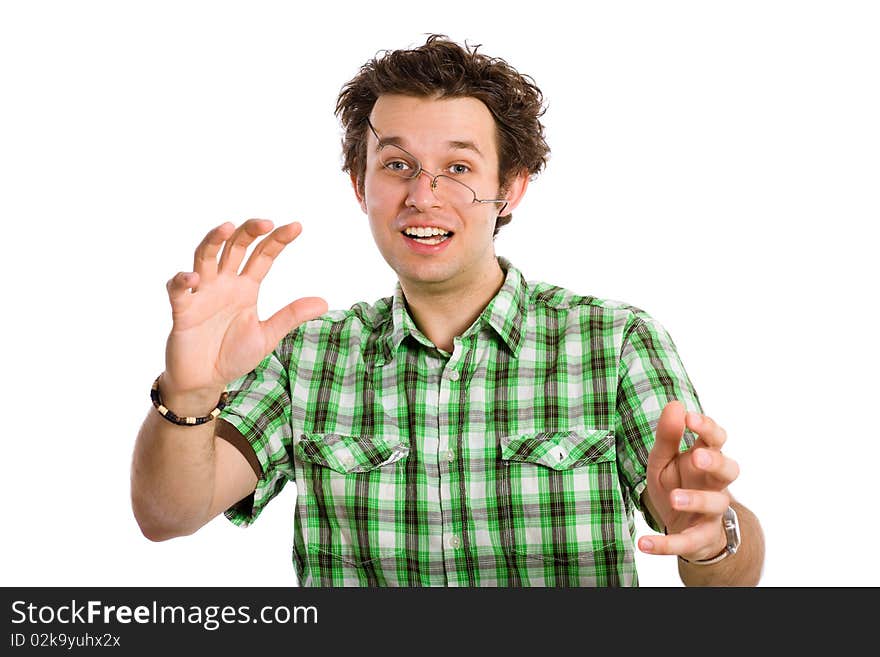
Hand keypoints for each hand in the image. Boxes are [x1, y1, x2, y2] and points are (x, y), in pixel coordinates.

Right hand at [162, 219, 327, 403]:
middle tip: (266, 222)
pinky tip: (194, 278)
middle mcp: (224, 284)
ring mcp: (201, 294)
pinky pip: (177, 290)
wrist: (205, 380)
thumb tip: (325, 302)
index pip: (263, 256)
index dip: (277, 240)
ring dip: (214, 240)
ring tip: (227, 227)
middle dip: (249, 231)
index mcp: (246, 288)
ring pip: (204, 256)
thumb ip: (290, 316)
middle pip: (235, 247)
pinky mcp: (182, 310)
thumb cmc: (233, 355)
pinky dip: (182, 280)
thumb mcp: (267, 336)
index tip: (297, 226)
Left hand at [639, 400, 739, 561]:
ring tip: (674, 498)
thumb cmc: (676, 483)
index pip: (716, 439)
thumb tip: (675, 404)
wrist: (682, 526)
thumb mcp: (663, 460)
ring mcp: (710, 511)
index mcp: (704, 459)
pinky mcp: (700, 537)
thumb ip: (668, 436)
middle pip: (728, 469)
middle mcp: (714, 484)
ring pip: (715, 504)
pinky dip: (665, 545)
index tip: (690, 417)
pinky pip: (686, 542)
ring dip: (696, 500)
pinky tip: (643, 544)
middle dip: (715, 462)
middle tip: (697, 457)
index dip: (707, 428)